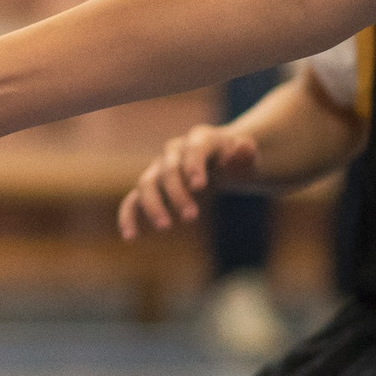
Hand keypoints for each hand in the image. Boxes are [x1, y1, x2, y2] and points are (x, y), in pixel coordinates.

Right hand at [117, 125, 259, 239]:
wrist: (223, 161)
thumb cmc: (237, 161)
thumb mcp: (248, 158)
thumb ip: (245, 155)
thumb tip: (243, 148)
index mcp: (199, 139)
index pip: (193, 150)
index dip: (194, 166)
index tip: (200, 187)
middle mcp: (174, 152)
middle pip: (168, 170)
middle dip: (177, 193)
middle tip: (192, 217)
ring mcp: (159, 169)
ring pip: (146, 183)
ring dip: (153, 205)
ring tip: (165, 227)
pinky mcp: (150, 188)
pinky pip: (133, 200)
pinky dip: (128, 216)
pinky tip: (130, 236)